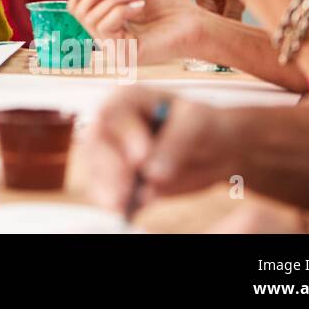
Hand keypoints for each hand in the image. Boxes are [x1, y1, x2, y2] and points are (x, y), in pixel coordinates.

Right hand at [67, 0, 202, 64]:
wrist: (195, 23)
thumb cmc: (171, 5)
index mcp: (106, 19)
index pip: (78, 5)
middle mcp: (104, 35)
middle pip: (77, 11)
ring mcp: (112, 47)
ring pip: (91, 17)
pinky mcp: (121, 54)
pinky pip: (105, 26)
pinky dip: (121, 9)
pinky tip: (140, 6)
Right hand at [85, 88, 235, 212]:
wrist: (211, 149)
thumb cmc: (203, 126)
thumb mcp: (197, 124)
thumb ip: (176, 143)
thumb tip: (152, 174)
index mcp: (129, 98)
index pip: (115, 112)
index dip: (124, 135)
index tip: (141, 159)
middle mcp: (113, 122)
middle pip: (97, 142)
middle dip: (110, 170)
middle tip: (123, 195)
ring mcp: (111, 149)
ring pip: (97, 167)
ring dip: (107, 188)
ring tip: (121, 207)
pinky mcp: (115, 175)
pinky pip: (105, 187)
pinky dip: (112, 200)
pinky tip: (123, 211)